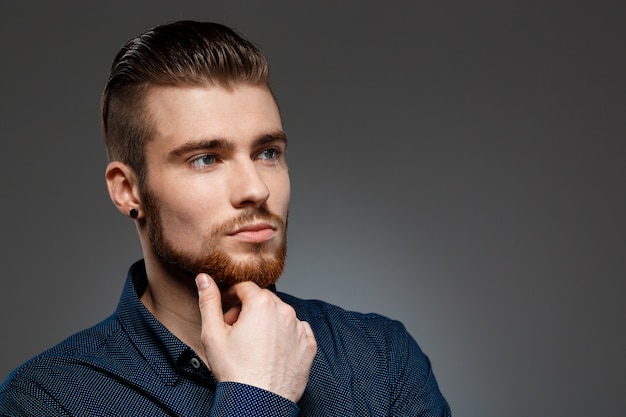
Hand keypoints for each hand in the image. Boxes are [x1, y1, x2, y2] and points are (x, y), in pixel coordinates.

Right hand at [195, 273, 316, 402]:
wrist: (257, 404)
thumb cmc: (234, 371)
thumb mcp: (213, 334)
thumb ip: (209, 301)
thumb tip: (204, 277)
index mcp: (262, 304)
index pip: (245, 288)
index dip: (232, 299)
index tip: (226, 314)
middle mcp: (285, 311)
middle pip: (263, 301)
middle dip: (248, 311)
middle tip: (235, 333)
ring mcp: (299, 329)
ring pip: (280, 315)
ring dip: (267, 323)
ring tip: (253, 346)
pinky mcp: (309, 346)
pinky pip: (296, 331)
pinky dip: (285, 336)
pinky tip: (271, 352)